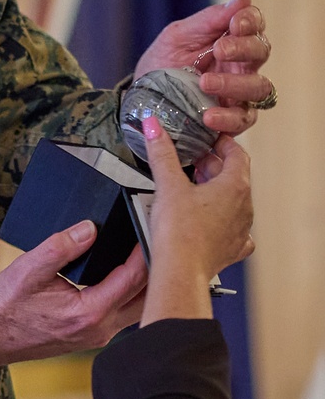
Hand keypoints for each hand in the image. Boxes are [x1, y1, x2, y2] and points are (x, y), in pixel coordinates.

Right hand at [0, 226, 147, 366]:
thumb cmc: (6, 308)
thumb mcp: (28, 269)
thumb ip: (61, 247)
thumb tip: (91, 228)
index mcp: (88, 312)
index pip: (133, 278)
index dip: (145, 250)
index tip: (150, 226)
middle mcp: (100, 329)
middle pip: (146, 295)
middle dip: (155, 265)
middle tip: (157, 235)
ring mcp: (99, 336)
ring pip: (139, 307)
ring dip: (146, 281)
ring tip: (147, 251)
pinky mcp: (93, 335)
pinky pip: (126, 313)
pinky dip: (132, 292)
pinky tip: (128, 274)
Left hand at [132, 0, 271, 135]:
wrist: (140, 100)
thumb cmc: (162, 63)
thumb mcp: (177, 37)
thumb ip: (209, 20)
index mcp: (232, 39)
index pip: (254, 25)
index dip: (250, 21)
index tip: (235, 23)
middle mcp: (241, 65)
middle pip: (261, 52)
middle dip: (243, 48)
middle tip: (219, 50)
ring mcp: (239, 94)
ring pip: (259, 87)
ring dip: (235, 83)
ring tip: (205, 83)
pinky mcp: (231, 121)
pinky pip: (242, 120)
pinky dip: (228, 118)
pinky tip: (208, 116)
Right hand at [140, 115, 254, 324]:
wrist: (181, 272)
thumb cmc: (179, 232)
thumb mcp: (168, 185)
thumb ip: (161, 152)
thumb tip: (153, 126)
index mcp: (235, 186)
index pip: (237, 154)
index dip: (223, 144)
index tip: (210, 140)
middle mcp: (245, 207)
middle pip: (236, 177)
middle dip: (215, 167)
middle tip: (195, 162)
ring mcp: (241, 229)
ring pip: (235, 203)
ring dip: (218, 193)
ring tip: (195, 190)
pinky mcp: (233, 249)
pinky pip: (235, 230)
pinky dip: (223, 222)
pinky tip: (209, 222)